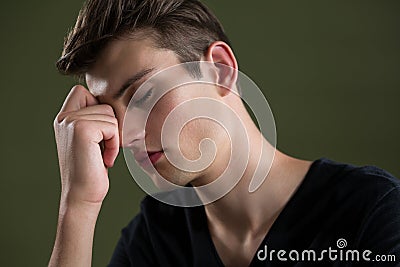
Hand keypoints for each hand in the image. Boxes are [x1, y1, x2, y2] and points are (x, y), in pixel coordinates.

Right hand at [54, 85, 118, 204]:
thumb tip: (118, 103)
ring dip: (113, 137)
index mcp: (63, 118)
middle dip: (110, 127)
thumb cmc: (91, 169)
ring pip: (110, 114)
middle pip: (103, 103)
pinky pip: (112, 126)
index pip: (82, 92)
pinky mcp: (82, 129)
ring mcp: (71, 122)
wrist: (82, 195)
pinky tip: (105, 159)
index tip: (99, 134)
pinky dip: (114, 144)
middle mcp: (63, 117)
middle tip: (102, 148)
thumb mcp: (91, 140)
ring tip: (103, 155)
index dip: (98, 108)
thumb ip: (94, 119)